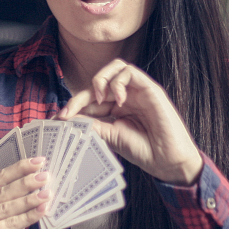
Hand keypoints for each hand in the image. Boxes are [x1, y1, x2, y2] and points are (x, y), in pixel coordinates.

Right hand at [0, 158, 49, 228]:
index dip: (17, 169)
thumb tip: (39, 188)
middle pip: (0, 191)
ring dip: (29, 199)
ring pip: (5, 207)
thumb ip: (14, 208)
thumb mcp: (4, 226)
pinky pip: (7, 224)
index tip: (37, 161)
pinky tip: (42, 210)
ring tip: (48, 192)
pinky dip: (27, 216)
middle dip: (25, 181)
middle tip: (46, 174)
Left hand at [57, 59, 201, 184]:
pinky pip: (130, 71)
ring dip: (100, 80)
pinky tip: (119, 101)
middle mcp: (126, 97)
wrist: (168, 161)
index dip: (75, 104)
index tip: (61, 117)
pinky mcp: (150, 88)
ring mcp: (138, 91)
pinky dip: (119, 83)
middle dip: (81, 95)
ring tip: (99, 100)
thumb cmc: (144, 151)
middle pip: (99, 82)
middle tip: (71, 110)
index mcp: (116, 109)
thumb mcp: (110, 137)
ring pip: (115, 67)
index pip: (91, 98)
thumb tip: (69, 117)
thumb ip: (92, 124)